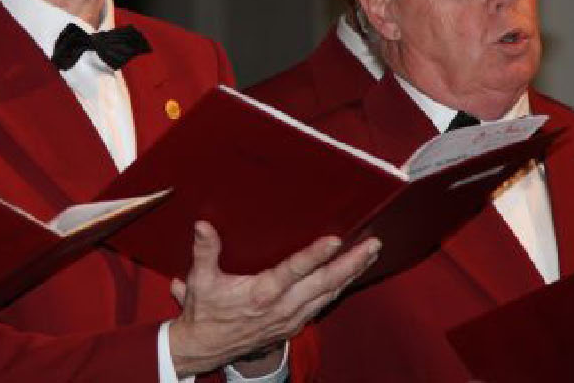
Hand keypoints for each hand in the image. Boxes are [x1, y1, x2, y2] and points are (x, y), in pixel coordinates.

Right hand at [167, 221, 379, 376]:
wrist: (204, 348)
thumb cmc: (204, 312)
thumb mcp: (200, 280)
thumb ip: (205, 251)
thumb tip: (203, 225)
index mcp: (261, 294)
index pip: (294, 271)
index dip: (315, 255)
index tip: (335, 240)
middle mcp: (282, 307)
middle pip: (324, 283)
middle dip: (351, 263)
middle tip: (372, 245)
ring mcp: (290, 319)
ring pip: (328, 295)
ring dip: (350, 275)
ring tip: (369, 255)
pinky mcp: (292, 325)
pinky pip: (322, 305)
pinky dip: (338, 289)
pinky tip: (349, 277)